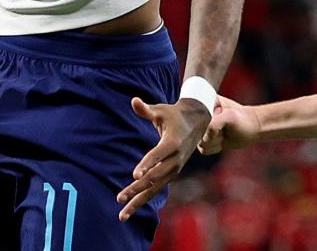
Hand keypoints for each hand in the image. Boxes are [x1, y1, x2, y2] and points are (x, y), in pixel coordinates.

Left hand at [116, 97, 208, 220]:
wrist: (196, 123)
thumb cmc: (173, 114)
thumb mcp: (161, 110)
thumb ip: (146, 109)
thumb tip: (133, 100)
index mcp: (172, 142)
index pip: (158, 155)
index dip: (146, 164)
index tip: (134, 175)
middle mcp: (175, 159)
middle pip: (155, 176)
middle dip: (137, 188)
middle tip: (120, 198)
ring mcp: (175, 168)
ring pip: (155, 188)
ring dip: (138, 201)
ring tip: (122, 215)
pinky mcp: (172, 173)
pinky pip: (157, 189)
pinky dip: (144, 198)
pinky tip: (131, 208)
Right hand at [198, 94, 260, 154]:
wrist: (252, 128)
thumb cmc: (242, 119)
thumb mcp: (230, 117)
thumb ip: (214, 125)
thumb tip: (204, 139)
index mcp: (203, 103)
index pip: (191, 116)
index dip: (205, 122)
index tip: (220, 117)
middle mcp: (199, 116)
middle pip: (195, 132)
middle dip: (212, 134)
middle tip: (224, 127)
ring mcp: (201, 128)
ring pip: (200, 143)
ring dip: (215, 141)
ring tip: (224, 133)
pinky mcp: (205, 140)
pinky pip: (204, 149)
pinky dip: (215, 147)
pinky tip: (223, 140)